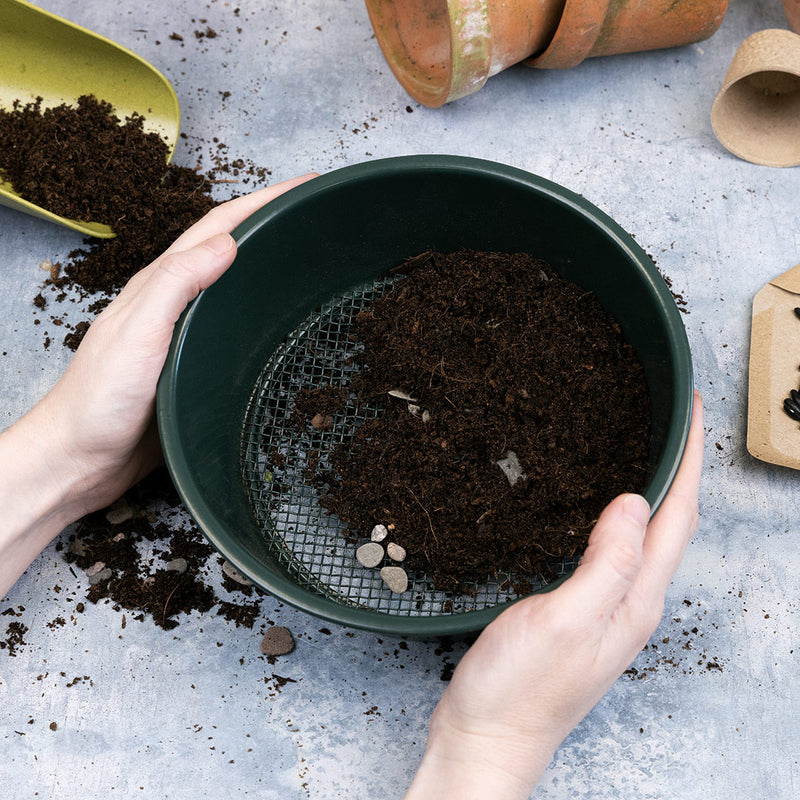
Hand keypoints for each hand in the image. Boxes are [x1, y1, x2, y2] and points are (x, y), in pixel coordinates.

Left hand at [0, 175, 313, 595]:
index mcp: (161, 285)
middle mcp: (175, 303)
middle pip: (229, 249)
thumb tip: (227, 244)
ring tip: (307, 255)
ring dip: (268, 262)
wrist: (80, 460)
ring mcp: (185, 334)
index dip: (262, 202)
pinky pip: (233, 326)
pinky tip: (277, 320)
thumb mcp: (137, 334)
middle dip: (272, 222)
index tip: (304, 186)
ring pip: (234, 286)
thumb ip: (176, 285)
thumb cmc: (99, 401)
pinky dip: (259, 309)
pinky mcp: (194, 365)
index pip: (218, 229)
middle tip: (315, 214)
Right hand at [406, 391, 703, 798]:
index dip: (690, 462)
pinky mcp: (579, 611)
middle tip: (677, 423)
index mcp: (634, 600)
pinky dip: (619, 517)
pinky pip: (614, 551)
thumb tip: (634, 502)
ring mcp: (606, 610)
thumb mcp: (562, 621)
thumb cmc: (519, 690)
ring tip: (651, 453)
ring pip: (645, 537)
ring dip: (656, 491)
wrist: (487, 737)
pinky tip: (602, 511)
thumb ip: (605, 563)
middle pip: (672, 526)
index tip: (694, 413)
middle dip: (682, 470)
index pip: (678, 518)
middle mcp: (630, 604)